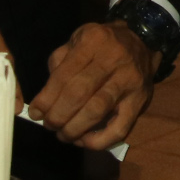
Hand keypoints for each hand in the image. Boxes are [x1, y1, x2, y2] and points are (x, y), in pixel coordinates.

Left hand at [29, 22, 154, 149]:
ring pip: (97, 111)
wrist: (144, 41)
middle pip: (79, 94)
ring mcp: (129, 81)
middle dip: (58, 115)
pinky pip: (120, 127)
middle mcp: (114, 59)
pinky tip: (85, 141)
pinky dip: (100, 140)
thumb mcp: (79, 39)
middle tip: (49, 125)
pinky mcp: (140, 101)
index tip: (35, 113)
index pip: (64, 75)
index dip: (46, 98)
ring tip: (63, 134)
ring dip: (74, 129)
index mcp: (93, 41)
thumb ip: (60, 62)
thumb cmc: (104, 43)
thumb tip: (45, 98)